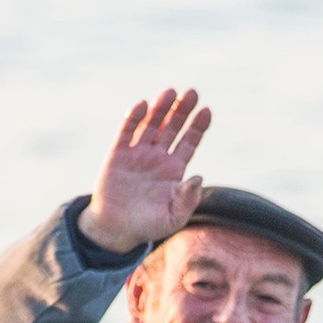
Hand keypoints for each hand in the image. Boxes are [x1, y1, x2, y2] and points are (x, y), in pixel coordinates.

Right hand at [77, 88, 212, 253]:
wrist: (115, 230)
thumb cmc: (147, 226)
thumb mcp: (173, 218)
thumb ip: (187, 200)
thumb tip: (199, 178)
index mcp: (174, 170)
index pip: (189, 142)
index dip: (198, 126)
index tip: (206, 110)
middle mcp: (157, 157)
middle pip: (173, 127)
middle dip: (182, 110)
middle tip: (192, 92)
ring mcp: (137, 153)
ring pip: (152, 125)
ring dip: (161, 108)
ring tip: (170, 92)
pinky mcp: (118, 154)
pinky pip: (126, 132)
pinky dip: (134, 118)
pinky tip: (143, 105)